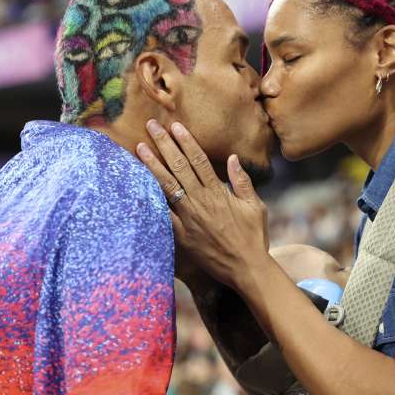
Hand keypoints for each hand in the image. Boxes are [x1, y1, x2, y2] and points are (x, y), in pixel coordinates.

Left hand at [137, 120, 269, 290]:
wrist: (247, 268)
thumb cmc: (254, 237)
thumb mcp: (255, 206)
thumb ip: (242, 181)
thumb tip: (232, 158)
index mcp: (218, 192)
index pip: (199, 160)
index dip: (186, 141)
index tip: (175, 126)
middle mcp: (201, 201)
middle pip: (178, 167)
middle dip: (164, 144)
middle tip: (151, 126)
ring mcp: (188, 218)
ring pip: (166, 186)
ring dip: (152, 165)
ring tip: (139, 148)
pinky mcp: (181, 235)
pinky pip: (162, 214)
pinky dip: (151, 199)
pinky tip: (139, 185)